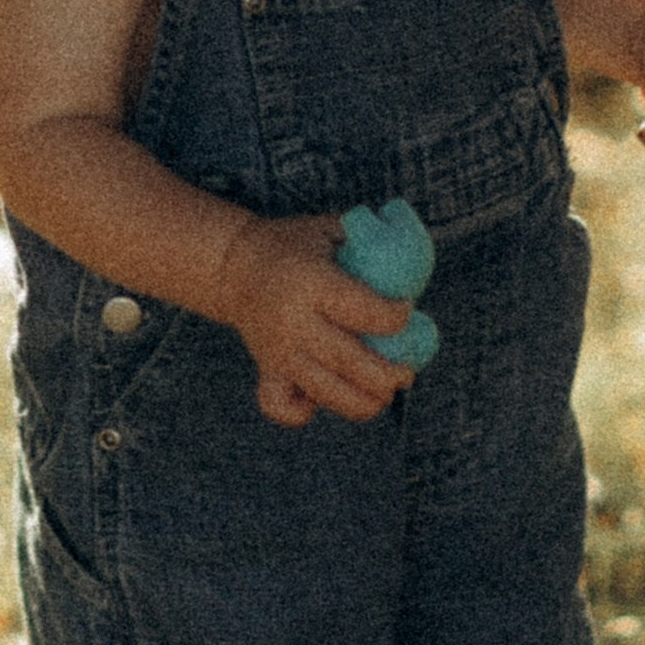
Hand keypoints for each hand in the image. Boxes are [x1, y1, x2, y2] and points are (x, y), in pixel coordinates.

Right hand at [212, 212, 414, 427]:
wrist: (233, 266)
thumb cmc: (292, 246)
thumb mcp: (328, 231)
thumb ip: (368, 243)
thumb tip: (411, 266)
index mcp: (311, 282)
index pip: (362, 310)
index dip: (395, 318)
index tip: (408, 312)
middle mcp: (293, 321)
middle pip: (349, 361)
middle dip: (389, 374)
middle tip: (407, 373)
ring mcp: (277, 351)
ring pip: (325, 392)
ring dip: (363, 402)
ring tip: (384, 393)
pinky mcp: (265, 369)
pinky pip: (280, 405)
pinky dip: (302, 413)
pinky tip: (321, 402)